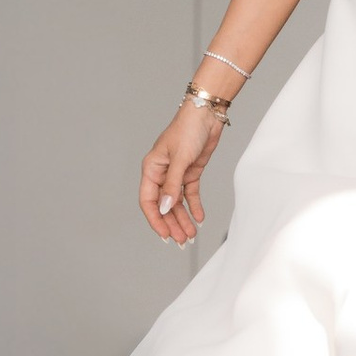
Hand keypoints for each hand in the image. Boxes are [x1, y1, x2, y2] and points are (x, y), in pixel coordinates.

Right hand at [140, 102, 222, 245]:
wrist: (207, 114)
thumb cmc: (188, 129)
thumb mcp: (180, 159)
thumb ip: (173, 185)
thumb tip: (166, 208)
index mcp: (151, 169)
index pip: (148, 201)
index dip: (156, 219)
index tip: (164, 235)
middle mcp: (162, 173)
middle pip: (164, 205)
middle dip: (172, 224)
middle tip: (181, 241)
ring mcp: (176, 173)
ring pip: (177, 202)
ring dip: (183, 219)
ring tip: (190, 235)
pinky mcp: (191, 171)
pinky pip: (190, 194)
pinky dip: (194, 206)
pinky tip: (199, 219)